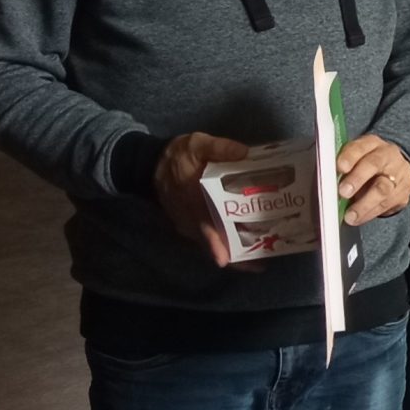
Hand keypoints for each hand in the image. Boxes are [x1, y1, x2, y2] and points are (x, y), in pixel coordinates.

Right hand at [154, 131, 248, 266]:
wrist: (150, 164)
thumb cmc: (177, 155)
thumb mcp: (197, 144)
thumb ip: (219, 148)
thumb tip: (244, 152)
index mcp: (192, 199)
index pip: (203, 225)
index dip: (214, 244)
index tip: (225, 260)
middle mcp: (189, 218)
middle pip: (210, 243)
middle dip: (234, 257)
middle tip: (259, 265)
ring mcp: (188, 224)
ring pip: (210, 245)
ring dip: (231, 254)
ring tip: (258, 261)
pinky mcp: (189, 225)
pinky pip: (206, 239)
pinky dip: (223, 245)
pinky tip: (243, 247)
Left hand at [335, 134, 409, 224]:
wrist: (398, 170)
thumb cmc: (368, 164)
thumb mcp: (357, 157)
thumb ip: (343, 165)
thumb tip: (325, 182)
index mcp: (372, 143)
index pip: (360, 146)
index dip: (349, 157)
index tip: (339, 167)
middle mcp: (387, 156)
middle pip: (373, 164)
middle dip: (357, 179)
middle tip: (343, 192)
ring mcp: (398, 175)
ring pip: (383, 189)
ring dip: (364, 204)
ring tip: (350, 216)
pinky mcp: (402, 193)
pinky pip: (387, 205)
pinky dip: (370, 213)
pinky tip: (358, 218)